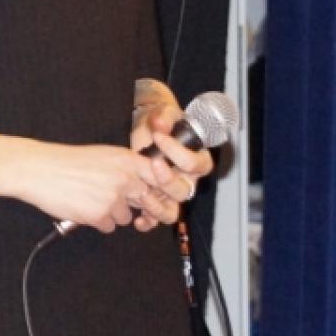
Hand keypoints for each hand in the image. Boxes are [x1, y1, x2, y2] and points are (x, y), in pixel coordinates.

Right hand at [15, 141, 166, 233]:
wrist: (38, 169)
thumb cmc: (66, 162)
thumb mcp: (102, 156)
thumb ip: (126, 169)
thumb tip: (143, 188)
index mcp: (127, 160)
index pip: (161, 180)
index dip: (160, 191)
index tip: (152, 196)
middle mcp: (125, 178)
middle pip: (146, 202)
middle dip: (133, 205)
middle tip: (111, 198)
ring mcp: (113, 198)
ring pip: (126, 217)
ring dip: (110, 213)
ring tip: (88, 198)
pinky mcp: (100, 215)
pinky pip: (108, 227)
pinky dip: (96, 221)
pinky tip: (81, 206)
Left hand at [127, 102, 214, 232]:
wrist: (148, 130)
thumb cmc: (161, 122)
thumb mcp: (163, 114)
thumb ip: (164, 117)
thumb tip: (159, 124)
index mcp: (197, 160)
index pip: (195, 164)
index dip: (177, 152)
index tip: (159, 136)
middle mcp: (187, 180)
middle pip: (183, 191)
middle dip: (166, 180)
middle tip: (152, 163)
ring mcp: (170, 193)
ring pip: (172, 210)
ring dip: (157, 206)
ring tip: (141, 195)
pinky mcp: (156, 200)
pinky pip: (156, 218)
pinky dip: (148, 221)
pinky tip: (138, 219)